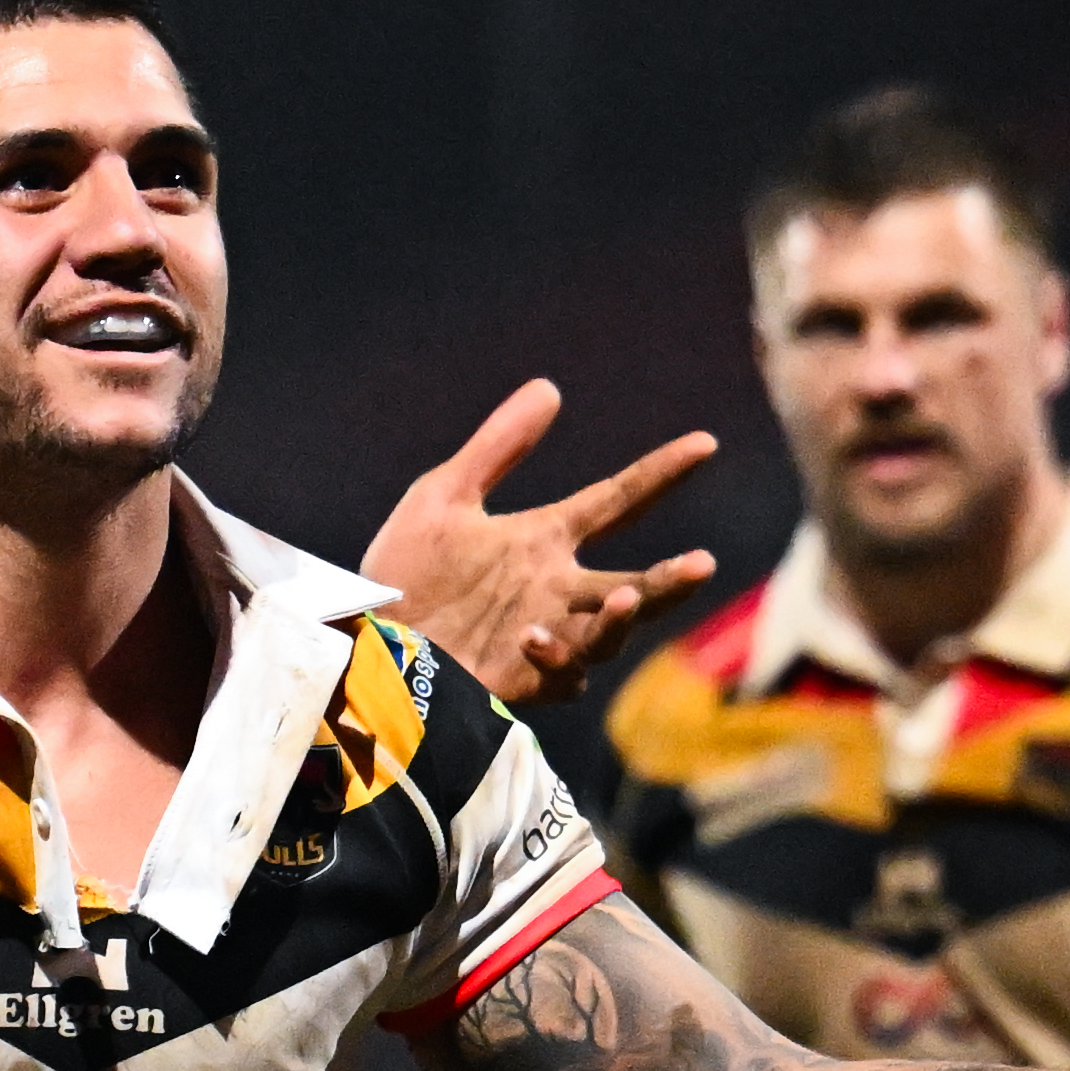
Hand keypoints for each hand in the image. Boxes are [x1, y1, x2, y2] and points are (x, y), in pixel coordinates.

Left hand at [359, 382, 718, 708]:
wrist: (364, 639)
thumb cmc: (402, 572)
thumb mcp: (443, 498)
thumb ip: (497, 449)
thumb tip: (550, 388)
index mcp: (544, 540)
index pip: (618, 501)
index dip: (661, 473)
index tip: (705, 443)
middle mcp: (556, 591)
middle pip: (636, 584)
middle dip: (671, 579)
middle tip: (703, 562)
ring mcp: (544, 638)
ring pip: (610, 635)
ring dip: (625, 617)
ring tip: (628, 597)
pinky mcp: (521, 681)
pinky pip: (560, 673)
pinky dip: (555, 653)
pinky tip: (533, 634)